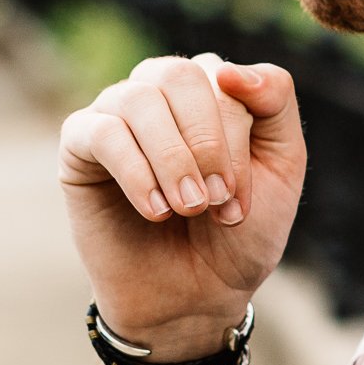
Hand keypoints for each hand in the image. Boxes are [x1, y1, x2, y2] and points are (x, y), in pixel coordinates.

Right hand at [59, 53, 306, 351]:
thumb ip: (276, 101)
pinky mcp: (79, 146)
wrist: (195, 295)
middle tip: (214, 203)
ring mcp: (117, 112)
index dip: (237, 142)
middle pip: (182, 76)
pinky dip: (134, 171)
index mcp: (212, 86)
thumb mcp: (283, 164)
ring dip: (171, 159)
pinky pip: (101, 132)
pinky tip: (154, 211)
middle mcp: (161, 88)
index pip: (227, 79)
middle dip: (206, 144)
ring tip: (186, 209)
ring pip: (139, 99)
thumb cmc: (238, 230)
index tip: (239, 202)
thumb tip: (231, 69)